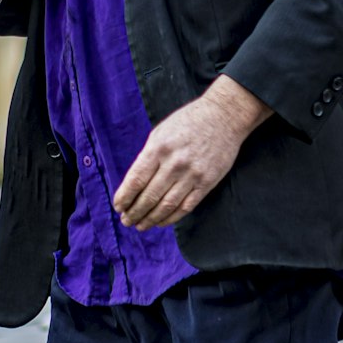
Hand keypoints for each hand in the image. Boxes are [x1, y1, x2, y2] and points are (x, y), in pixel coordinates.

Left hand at [113, 77, 271, 229]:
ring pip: (166, 206)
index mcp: (158, 148)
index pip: (136, 180)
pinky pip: (186, 206)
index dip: (124, 197)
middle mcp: (174, 164)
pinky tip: (161, 222)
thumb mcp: (161, 132)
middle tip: (126, 221)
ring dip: (150, 219)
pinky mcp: (206, 183)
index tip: (118, 206)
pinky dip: (171, 218)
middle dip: (134, 212)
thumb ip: (148, 156)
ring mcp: (192, 175)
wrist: (224, 116)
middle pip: (149, 197)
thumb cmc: (188, 122)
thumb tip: (134, 184)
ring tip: (140, 225)